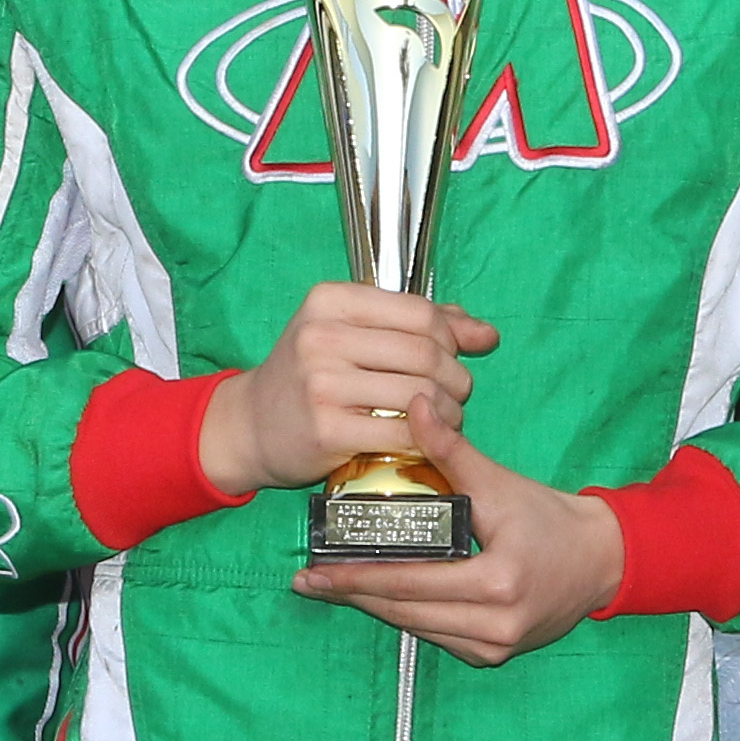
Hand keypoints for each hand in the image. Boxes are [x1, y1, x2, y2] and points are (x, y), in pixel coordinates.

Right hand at [205, 282, 498, 499]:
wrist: (251, 426)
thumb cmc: (311, 375)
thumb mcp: (352, 333)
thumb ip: (420, 325)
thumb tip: (487, 333)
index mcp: (330, 300)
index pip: (420, 312)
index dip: (451, 338)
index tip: (453, 357)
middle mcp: (322, 336)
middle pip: (426, 354)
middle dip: (456, 379)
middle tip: (455, 395)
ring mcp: (321, 384)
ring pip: (420, 395)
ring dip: (448, 413)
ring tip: (444, 419)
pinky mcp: (326, 430)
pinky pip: (402, 433)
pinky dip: (425, 439)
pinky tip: (421, 440)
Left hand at [291, 410, 626, 667]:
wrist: (600, 559)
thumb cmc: (551, 519)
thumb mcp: (500, 482)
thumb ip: (451, 450)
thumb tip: (413, 405)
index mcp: (497, 583)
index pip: (410, 584)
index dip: (357, 578)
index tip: (315, 570)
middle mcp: (496, 625)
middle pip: (406, 612)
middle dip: (354, 594)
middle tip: (307, 580)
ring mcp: (495, 646)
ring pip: (417, 628)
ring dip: (374, 607)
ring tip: (331, 587)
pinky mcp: (493, 654)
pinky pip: (437, 636)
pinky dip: (407, 615)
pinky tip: (376, 598)